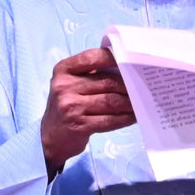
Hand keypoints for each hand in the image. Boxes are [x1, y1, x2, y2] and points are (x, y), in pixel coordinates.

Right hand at [40, 47, 135, 174]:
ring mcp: (71, 107)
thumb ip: (90, 74)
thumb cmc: (66, 106)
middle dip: (129, 85)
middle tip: (144, 87)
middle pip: (107, 81)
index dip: (113, 58)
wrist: (50, 137)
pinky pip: (109, 119)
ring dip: (130, 103)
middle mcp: (64, 86)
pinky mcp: (79, 125)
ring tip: (141, 102)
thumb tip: (125, 68)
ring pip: (111, 101)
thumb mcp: (70, 84)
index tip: (131, 60)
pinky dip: (125, 118)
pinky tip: (133, 116)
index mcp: (63, 71)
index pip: (91, 58)